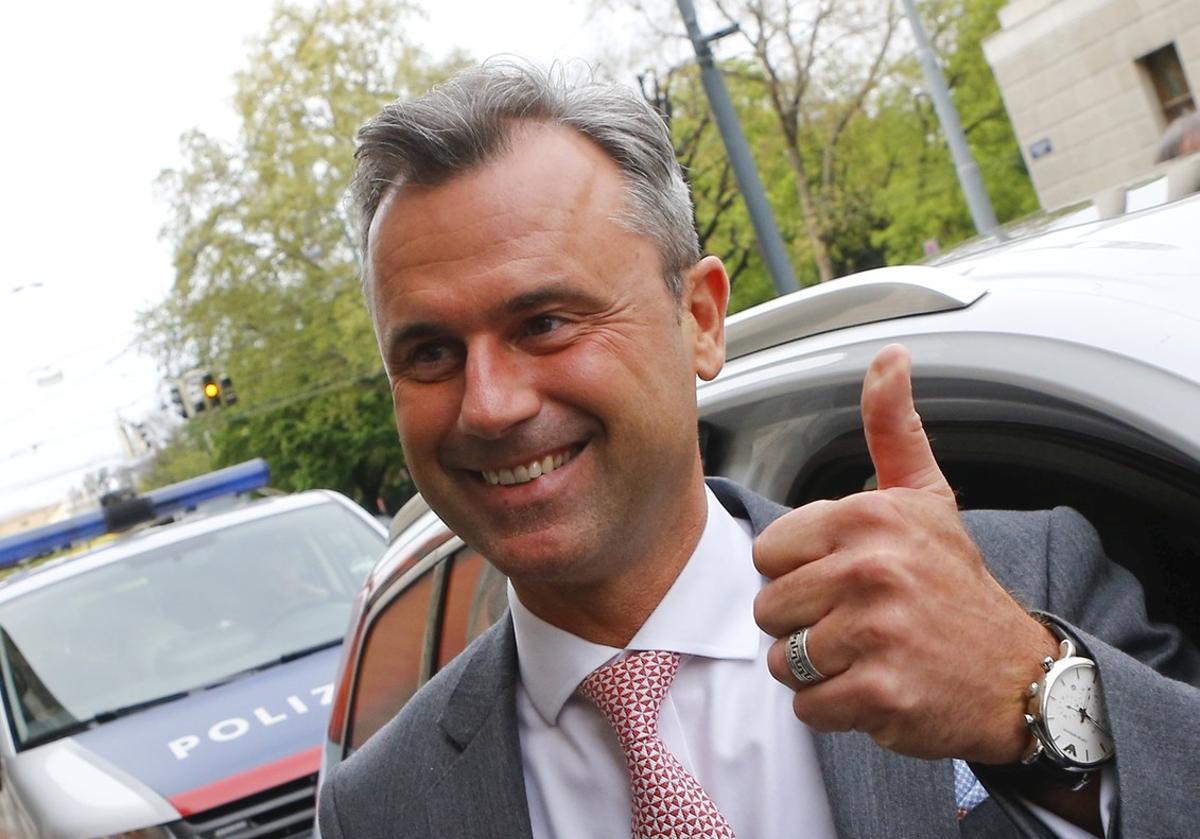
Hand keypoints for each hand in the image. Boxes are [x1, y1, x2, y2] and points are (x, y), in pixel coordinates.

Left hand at [753, 344, 1057, 762]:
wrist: (1017, 674)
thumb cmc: (954, 583)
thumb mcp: (926, 497)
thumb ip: (893, 429)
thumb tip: (889, 357)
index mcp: (868, 517)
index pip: (768, 553)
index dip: (800, 572)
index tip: (846, 578)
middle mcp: (872, 569)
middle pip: (769, 608)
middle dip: (804, 624)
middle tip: (859, 622)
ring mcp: (877, 632)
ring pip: (782, 660)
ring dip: (817, 668)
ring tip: (867, 655)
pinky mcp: (882, 692)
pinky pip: (809, 705)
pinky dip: (835, 707)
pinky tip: (876, 687)